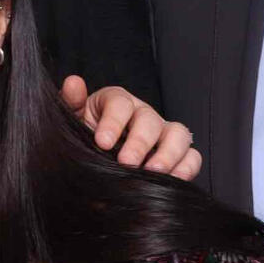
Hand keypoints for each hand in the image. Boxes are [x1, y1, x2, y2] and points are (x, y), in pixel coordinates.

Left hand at [62, 75, 200, 178]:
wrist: (96, 157)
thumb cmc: (85, 135)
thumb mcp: (74, 119)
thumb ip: (71, 102)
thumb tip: (73, 82)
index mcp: (118, 102)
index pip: (120, 104)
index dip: (113, 122)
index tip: (102, 142)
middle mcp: (144, 114)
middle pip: (150, 120)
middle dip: (139, 142)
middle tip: (126, 162)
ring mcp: (163, 133)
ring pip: (178, 134)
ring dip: (168, 154)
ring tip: (153, 172)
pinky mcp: (178, 154)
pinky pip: (192, 156)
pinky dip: (187, 167)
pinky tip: (172, 180)